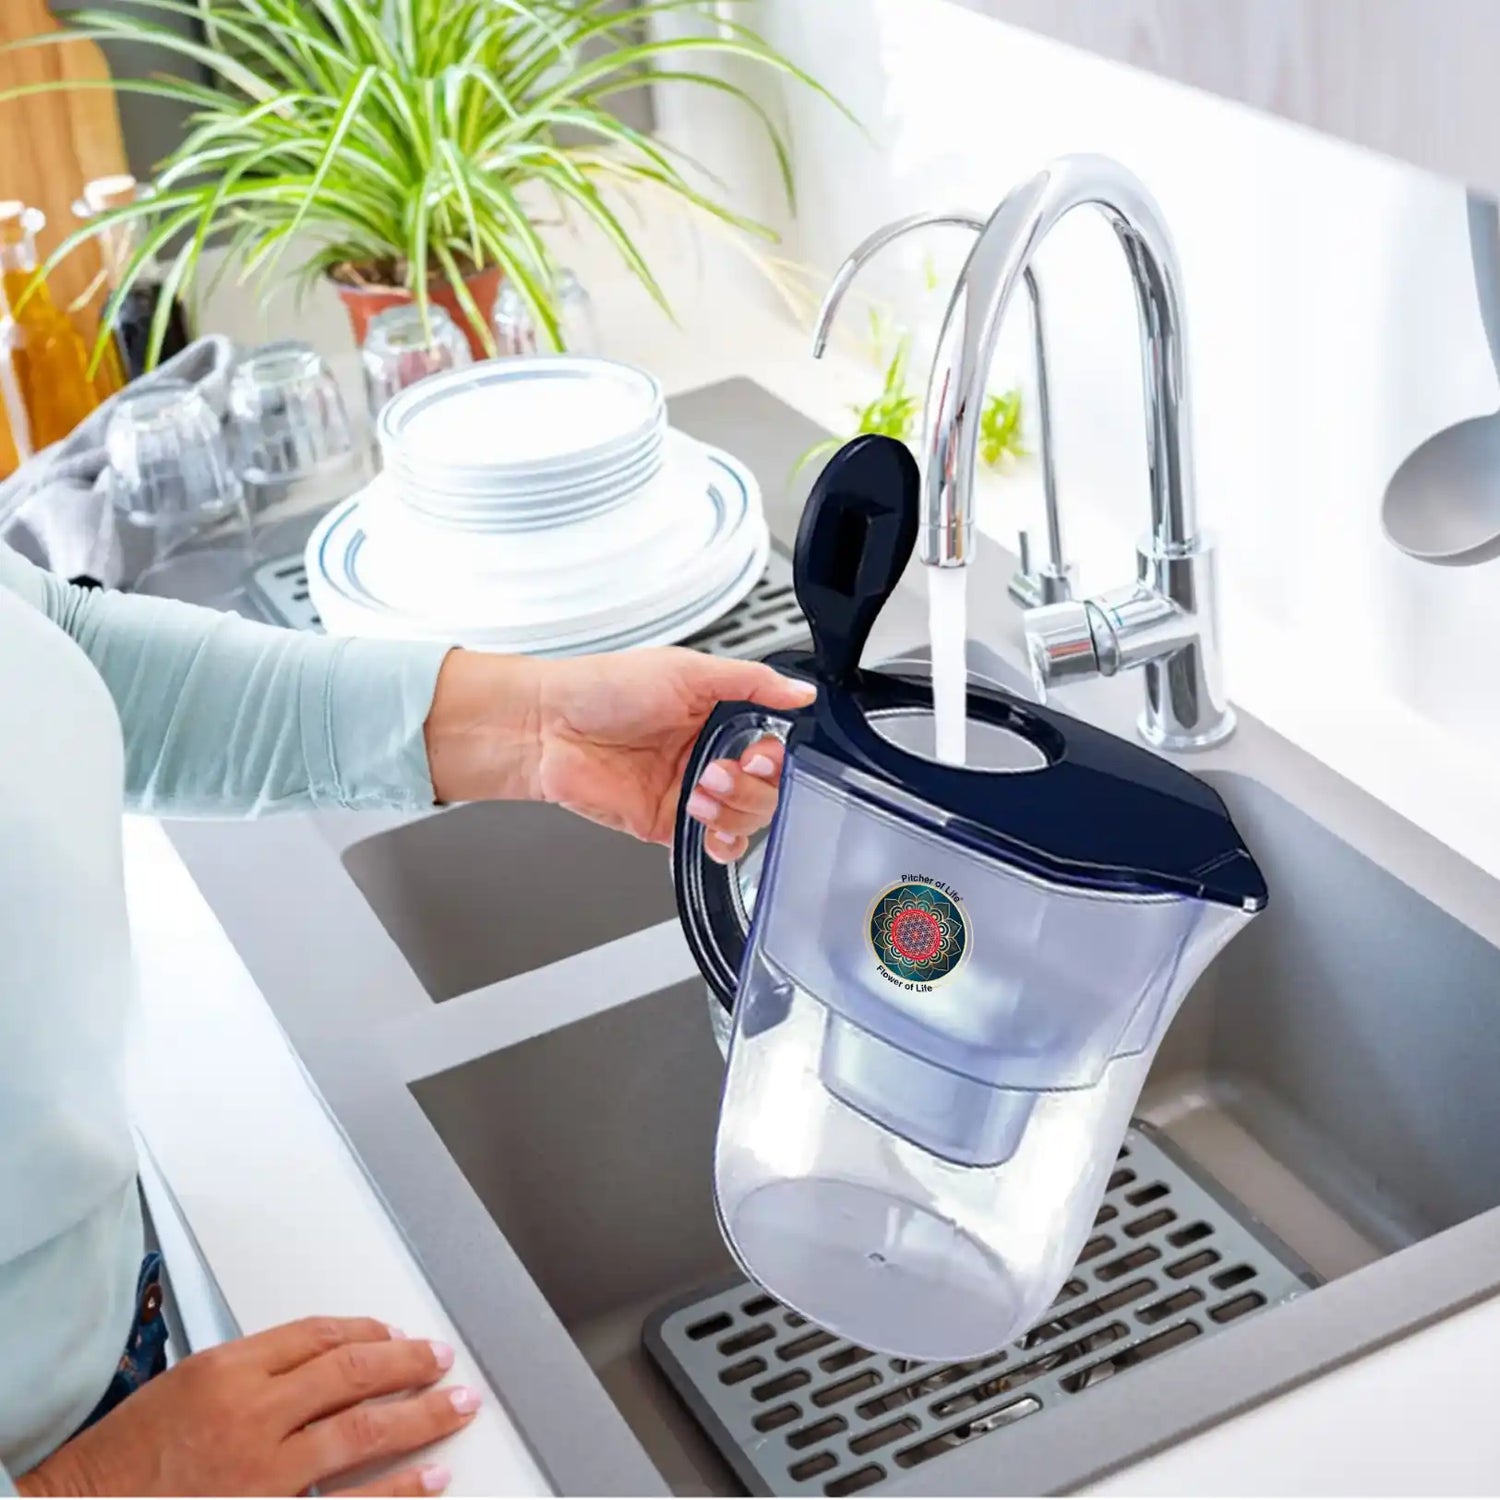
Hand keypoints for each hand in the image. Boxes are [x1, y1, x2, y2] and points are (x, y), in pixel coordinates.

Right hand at [17, 1318, 478, 1497]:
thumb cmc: (122, 1458)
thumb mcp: (185, 1384)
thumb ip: (253, 1369)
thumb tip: (324, 1360)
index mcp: (229, 1368)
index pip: (320, 1334)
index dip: (368, 1330)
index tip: (396, 1332)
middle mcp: (251, 1412)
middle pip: (353, 1371)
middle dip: (408, 1361)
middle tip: (442, 1358)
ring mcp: (263, 1470)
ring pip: (362, 1428)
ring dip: (420, 1414)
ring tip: (457, 1403)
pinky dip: (398, 1490)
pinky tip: (431, 1477)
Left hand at [423, 648, 815, 861]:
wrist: (548, 726)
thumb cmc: (602, 688)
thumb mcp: (686, 669)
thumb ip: (751, 681)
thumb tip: (800, 692)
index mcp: (718, 715)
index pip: (773, 748)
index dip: (775, 758)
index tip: (761, 752)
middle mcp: (707, 754)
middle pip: (767, 790)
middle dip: (753, 786)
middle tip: (722, 770)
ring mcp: (688, 792)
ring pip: (746, 820)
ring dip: (734, 810)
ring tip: (701, 789)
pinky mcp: (666, 823)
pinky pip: (711, 845)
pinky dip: (721, 842)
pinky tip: (705, 822)